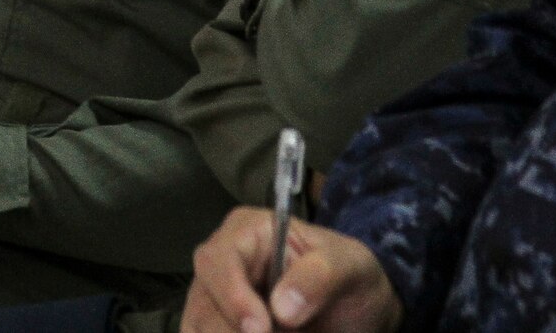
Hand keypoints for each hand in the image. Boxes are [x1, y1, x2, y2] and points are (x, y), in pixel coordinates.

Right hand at [184, 207, 400, 332]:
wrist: (355, 311)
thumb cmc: (350, 276)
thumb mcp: (351, 267)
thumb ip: (321, 276)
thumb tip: (283, 307)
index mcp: (247, 232)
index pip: (219, 261)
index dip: (233, 298)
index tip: (260, 329)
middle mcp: (221, 266)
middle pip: (202, 306)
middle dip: (234, 332)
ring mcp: (213, 303)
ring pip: (200, 331)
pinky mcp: (215, 330)